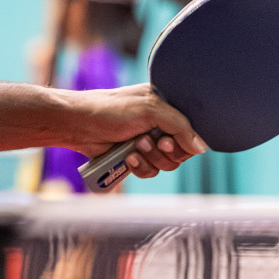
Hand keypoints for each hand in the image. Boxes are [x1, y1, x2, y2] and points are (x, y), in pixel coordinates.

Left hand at [63, 84, 206, 177]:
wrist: (78, 125)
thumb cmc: (109, 109)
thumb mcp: (149, 109)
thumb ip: (179, 125)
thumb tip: (200, 147)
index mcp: (165, 107)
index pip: (191, 130)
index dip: (183, 141)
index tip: (167, 139)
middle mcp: (158, 124)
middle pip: (181, 152)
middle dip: (164, 151)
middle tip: (148, 141)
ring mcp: (146, 142)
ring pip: (165, 164)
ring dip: (150, 159)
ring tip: (134, 146)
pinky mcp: (134, 157)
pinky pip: (149, 171)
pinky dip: (140, 167)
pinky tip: (127, 157)